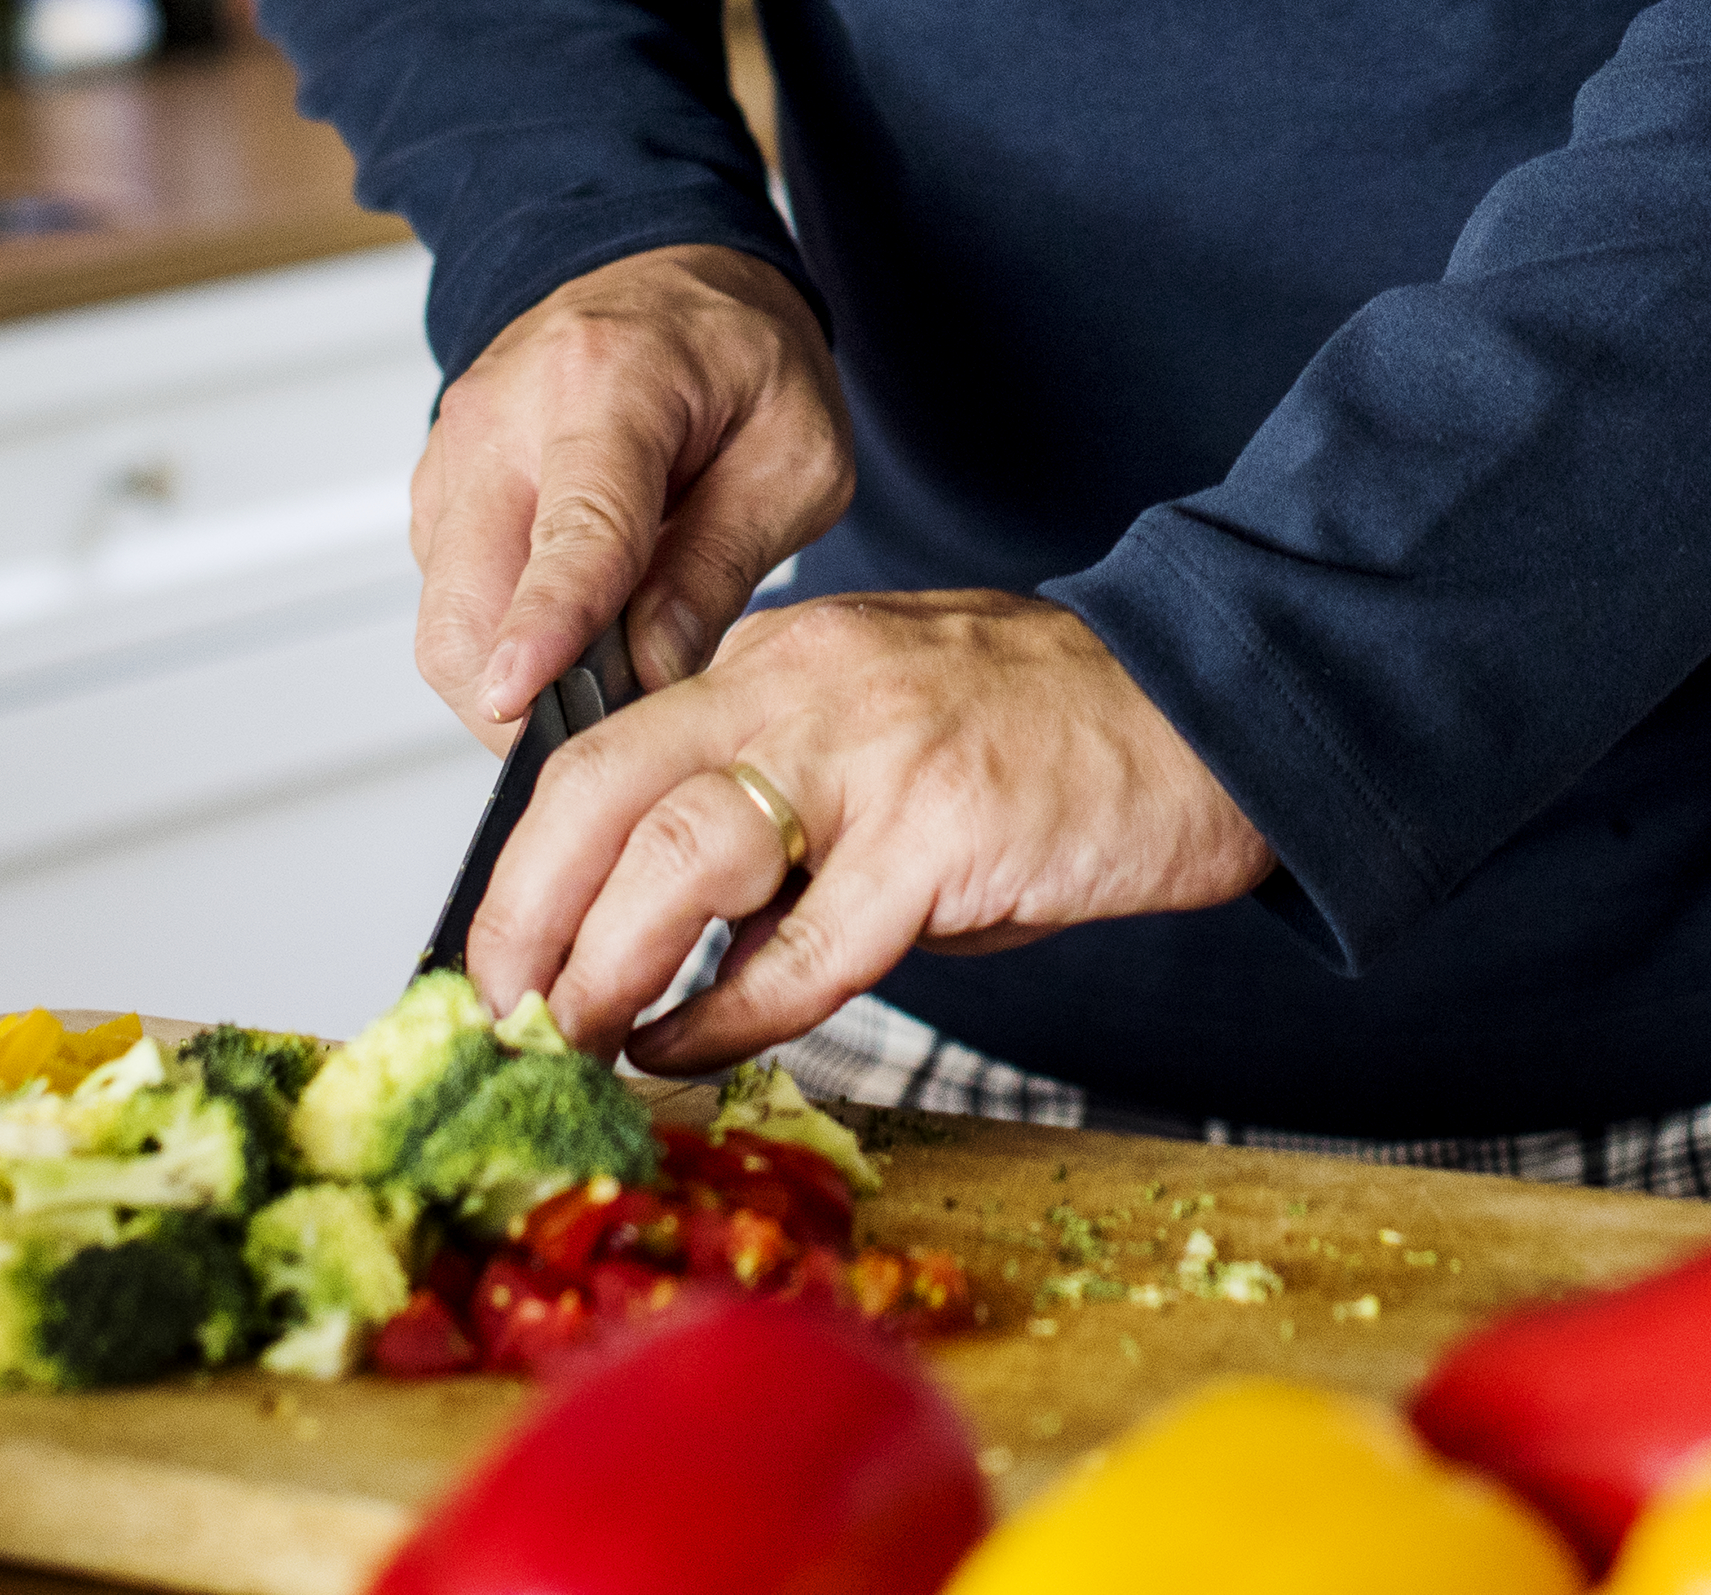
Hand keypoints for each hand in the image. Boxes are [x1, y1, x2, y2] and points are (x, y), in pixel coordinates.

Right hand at [412, 242, 856, 735]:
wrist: (667, 272)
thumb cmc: (741, 354)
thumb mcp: (796, 454)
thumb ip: (723, 564)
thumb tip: (655, 673)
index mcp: (609, 382)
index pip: (573, 527)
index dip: (546, 626)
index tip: (522, 700)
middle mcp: (504, 413)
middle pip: (469, 601)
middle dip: (521, 700)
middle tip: (610, 732)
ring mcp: (455, 450)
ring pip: (446, 618)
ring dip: (510, 678)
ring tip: (603, 674)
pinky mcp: (438, 488)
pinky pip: (449, 597)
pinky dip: (500, 639)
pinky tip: (572, 626)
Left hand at [463, 587, 1278, 1069]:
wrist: (1208, 714)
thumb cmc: (1050, 742)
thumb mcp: (882, 742)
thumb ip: (785, 820)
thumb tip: (687, 949)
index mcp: (777, 659)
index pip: (603, 751)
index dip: (529, 865)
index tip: (503, 956)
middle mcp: (804, 687)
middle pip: (601, 788)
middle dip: (525, 913)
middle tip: (502, 1011)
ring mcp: (872, 756)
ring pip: (681, 857)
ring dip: (607, 968)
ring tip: (581, 1041)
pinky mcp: (943, 834)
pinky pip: (804, 950)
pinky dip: (728, 1017)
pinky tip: (692, 1051)